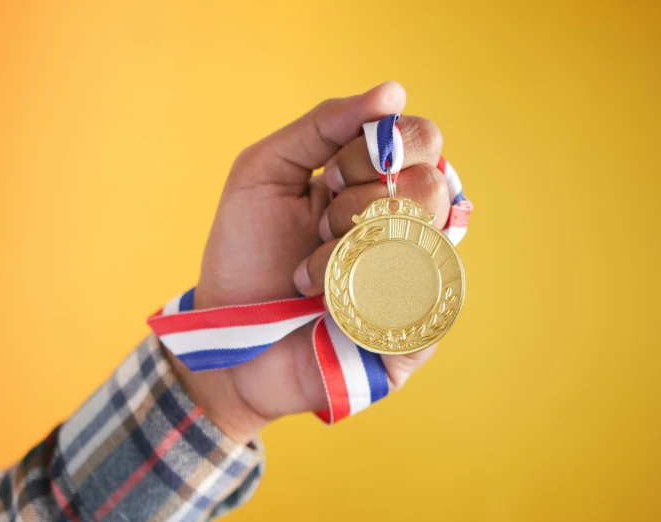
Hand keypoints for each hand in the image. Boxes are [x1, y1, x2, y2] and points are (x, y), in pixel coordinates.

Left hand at [165, 82, 451, 441]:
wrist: (226, 335)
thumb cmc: (245, 253)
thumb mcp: (266, 171)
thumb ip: (322, 125)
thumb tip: (394, 91)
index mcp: (377, 184)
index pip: (421, 141)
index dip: (383, 148)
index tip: (333, 176)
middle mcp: (406, 225)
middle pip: (434, 185)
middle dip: (364, 202)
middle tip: (320, 227)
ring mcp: (414, 278)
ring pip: (431, 239)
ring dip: (359, 248)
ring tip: (313, 272)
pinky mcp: (414, 331)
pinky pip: (433, 305)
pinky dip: (374, 297)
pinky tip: (333, 307)